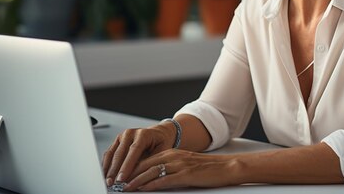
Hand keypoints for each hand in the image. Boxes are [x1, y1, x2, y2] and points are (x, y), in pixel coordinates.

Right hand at [102, 123, 175, 185]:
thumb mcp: (162, 151)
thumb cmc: (161, 142)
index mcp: (143, 134)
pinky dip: (106, 165)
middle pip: (120, 153)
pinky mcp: (117, 141)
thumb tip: (142, 176)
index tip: (122, 178)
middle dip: (115, 170)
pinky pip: (109, 154)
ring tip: (108, 181)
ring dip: (108, 169)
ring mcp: (122, 136)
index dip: (127, 165)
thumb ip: (151, 162)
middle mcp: (131, 133)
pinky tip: (106, 174)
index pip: (134, 150)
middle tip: (112, 183)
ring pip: (112, 154)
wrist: (159, 133)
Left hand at [122, 149, 236, 191]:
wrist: (227, 167)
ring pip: (151, 172)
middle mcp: (174, 156)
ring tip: (123, 187)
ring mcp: (179, 165)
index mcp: (173, 153)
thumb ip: (170, 169)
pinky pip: (164, 180)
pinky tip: (142, 189)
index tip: (120, 175)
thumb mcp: (186, 165)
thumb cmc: (208, 169)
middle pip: (145, 164)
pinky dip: (150, 185)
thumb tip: (153, 179)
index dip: (131, 168)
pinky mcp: (186, 175)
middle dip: (128, 174)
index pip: (146, 160)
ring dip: (135, 181)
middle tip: (115, 182)